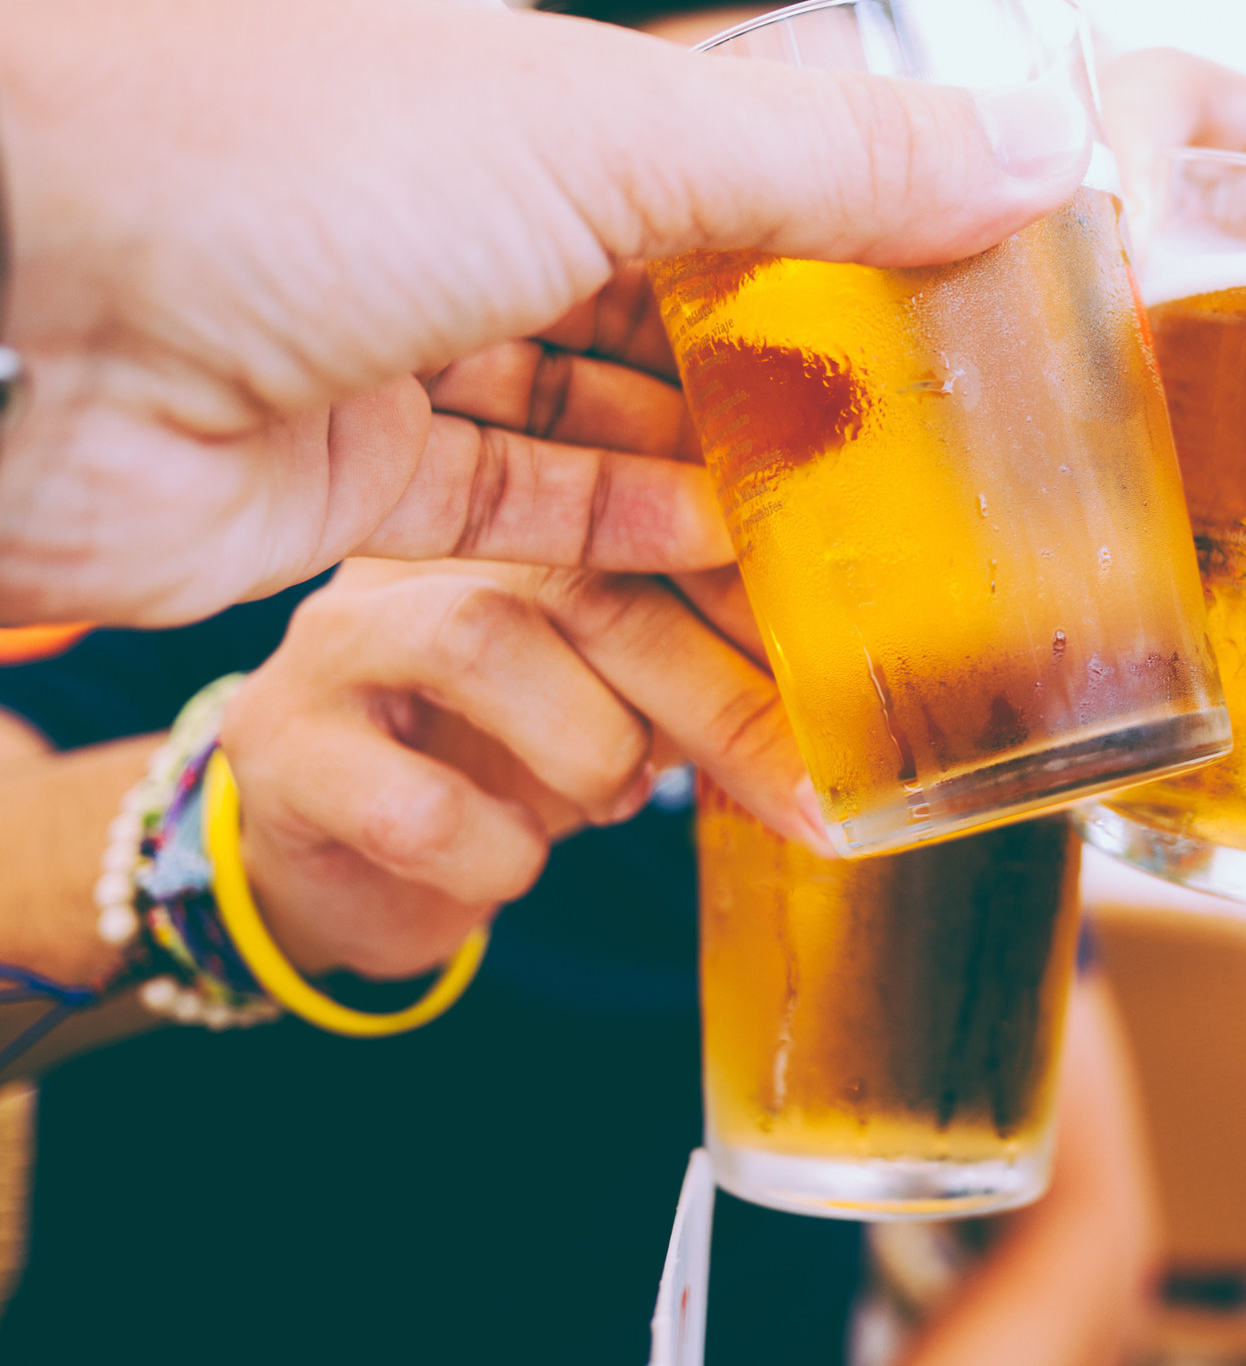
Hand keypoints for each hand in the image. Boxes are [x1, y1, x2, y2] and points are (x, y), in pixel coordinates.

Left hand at [0, 0, 1090, 626]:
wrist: (3, 325)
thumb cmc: (266, 166)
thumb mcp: (594, 133)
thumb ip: (819, 164)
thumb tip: (1027, 152)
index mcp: (483, 84)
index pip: (694, 147)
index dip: (822, 209)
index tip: (938, 274)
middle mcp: (430, 207)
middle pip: (650, 293)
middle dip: (779, 356)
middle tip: (913, 421)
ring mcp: (385, 347)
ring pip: (592, 413)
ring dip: (711, 463)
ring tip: (849, 510)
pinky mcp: (346, 482)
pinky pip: (517, 507)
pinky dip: (618, 528)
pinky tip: (725, 548)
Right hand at [222, 558, 824, 978]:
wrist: (333, 855)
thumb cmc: (496, 757)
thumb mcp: (611, 695)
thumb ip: (697, 666)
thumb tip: (838, 706)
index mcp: (519, 519)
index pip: (645, 509)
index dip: (748, 584)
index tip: (839, 663)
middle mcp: (422, 551)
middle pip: (582, 574)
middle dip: (717, 689)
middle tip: (805, 787)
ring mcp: (339, 642)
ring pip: (485, 639)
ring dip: (594, 748)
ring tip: (611, 799)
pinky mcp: (285, 753)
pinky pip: (414, 803)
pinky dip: (499, 850)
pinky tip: (512, 856)